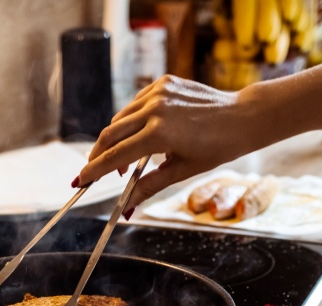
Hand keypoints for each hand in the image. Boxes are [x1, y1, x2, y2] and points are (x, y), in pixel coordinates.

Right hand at [76, 76, 271, 209]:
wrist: (242, 117)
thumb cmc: (217, 148)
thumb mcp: (181, 170)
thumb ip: (148, 186)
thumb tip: (125, 207)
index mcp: (159, 134)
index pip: (115, 156)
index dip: (94, 171)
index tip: (80, 182)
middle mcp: (155, 109)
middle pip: (110, 134)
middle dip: (98, 155)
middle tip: (94, 172)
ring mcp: (158, 92)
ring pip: (121, 118)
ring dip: (116, 139)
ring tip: (127, 160)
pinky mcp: (164, 82)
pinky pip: (136, 104)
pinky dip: (133, 120)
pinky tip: (143, 134)